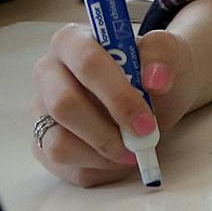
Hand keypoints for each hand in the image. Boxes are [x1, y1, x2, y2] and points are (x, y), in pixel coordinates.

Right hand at [32, 25, 196, 186]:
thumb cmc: (155, 69)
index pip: (87, 64)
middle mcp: (48, 74)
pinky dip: (97, 169)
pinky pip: (63, 166)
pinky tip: (119, 159)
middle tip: (143, 142)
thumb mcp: (170, 52)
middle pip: (65, 106)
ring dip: (102, 154)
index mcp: (72, 41)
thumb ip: (162, 55)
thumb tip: (156, 77)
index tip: (146, 122)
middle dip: (107, 131)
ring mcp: (42, 110)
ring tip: (133, 151)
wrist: (157, 91)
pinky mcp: (43, 142)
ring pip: (58, 143)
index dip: (117, 96)